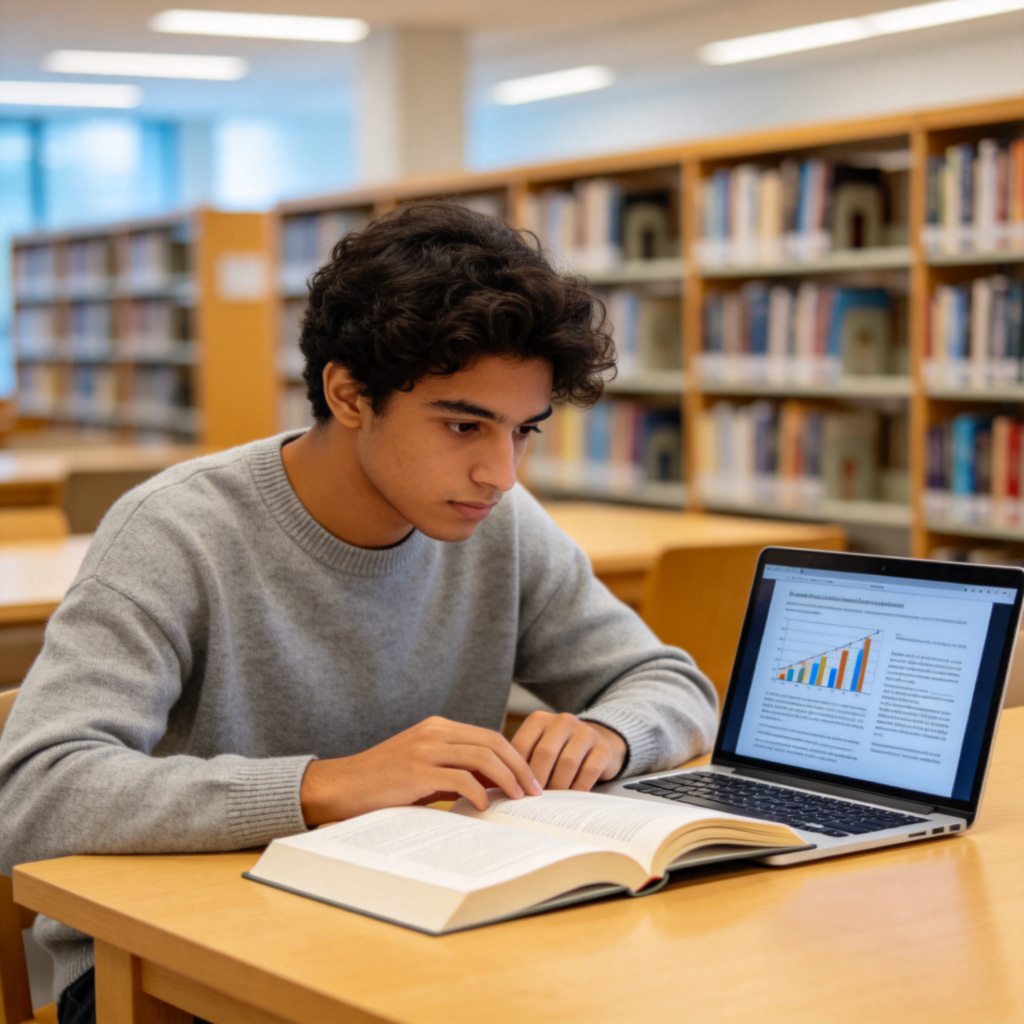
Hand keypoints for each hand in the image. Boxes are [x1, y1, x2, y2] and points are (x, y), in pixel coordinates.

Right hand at [299, 716, 542, 825]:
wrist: (342, 786)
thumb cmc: (384, 783)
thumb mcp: (425, 770)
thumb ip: (456, 771)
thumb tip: (496, 786)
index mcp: (438, 727)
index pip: (489, 736)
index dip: (515, 758)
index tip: (529, 781)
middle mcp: (435, 732)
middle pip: (493, 742)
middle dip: (519, 767)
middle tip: (534, 791)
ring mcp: (425, 749)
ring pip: (482, 757)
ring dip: (507, 779)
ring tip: (517, 799)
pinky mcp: (416, 770)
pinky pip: (460, 778)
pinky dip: (479, 792)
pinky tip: (483, 806)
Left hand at [510, 712, 626, 791]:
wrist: (598, 742)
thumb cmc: (559, 750)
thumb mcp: (538, 747)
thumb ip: (522, 760)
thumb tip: (503, 786)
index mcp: (539, 720)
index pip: (522, 745)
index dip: (516, 771)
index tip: (514, 791)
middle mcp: (562, 720)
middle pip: (545, 753)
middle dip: (537, 781)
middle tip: (533, 800)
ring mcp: (585, 731)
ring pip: (567, 763)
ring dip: (558, 786)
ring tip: (552, 800)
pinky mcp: (603, 747)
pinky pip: (588, 771)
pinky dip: (578, 788)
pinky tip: (572, 797)